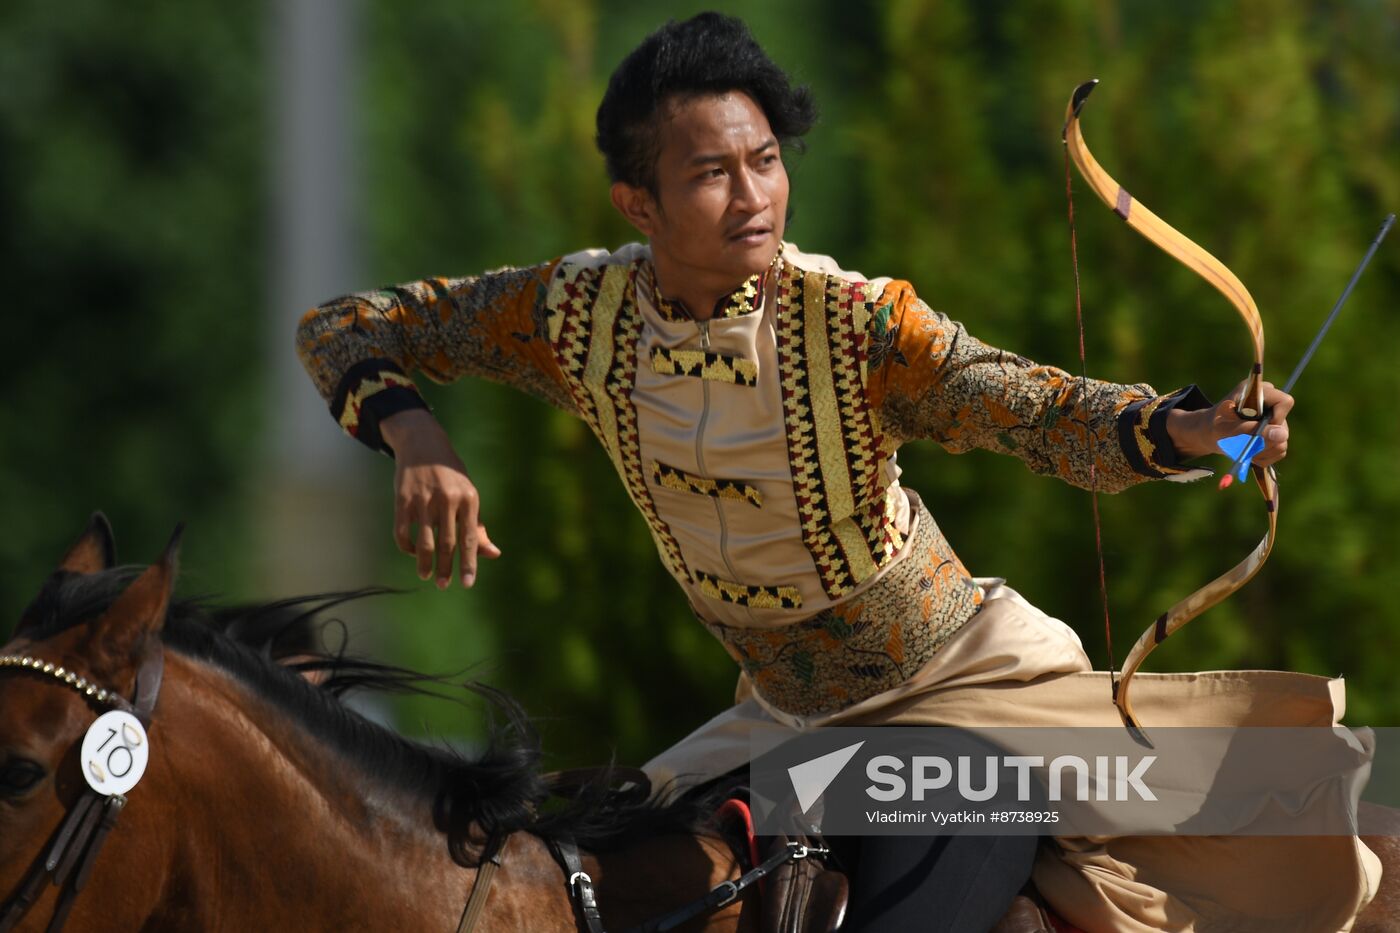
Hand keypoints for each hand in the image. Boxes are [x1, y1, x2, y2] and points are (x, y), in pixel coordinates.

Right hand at [380, 409, 500, 588]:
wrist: (423, 445)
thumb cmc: (452, 476)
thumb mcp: (469, 496)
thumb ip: (477, 527)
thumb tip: (493, 554)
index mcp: (469, 499)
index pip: (470, 538)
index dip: (469, 563)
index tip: (467, 583)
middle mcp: (447, 499)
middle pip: (447, 544)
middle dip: (445, 569)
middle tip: (443, 585)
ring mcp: (424, 500)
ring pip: (424, 542)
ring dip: (424, 563)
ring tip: (426, 575)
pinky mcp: (403, 500)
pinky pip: (403, 532)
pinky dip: (407, 547)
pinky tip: (413, 552)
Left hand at [1166, 380, 1292, 465]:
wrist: (1209, 434)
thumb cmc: (1214, 427)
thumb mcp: (1226, 429)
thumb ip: (1252, 430)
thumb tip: (1282, 435)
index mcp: (1257, 392)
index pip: (1284, 402)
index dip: (1276, 419)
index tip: (1256, 429)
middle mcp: (1269, 403)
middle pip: (1283, 426)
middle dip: (1262, 441)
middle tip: (1242, 444)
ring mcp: (1274, 418)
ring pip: (1282, 441)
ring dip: (1260, 452)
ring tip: (1241, 449)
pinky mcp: (1274, 433)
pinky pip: (1279, 451)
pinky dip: (1262, 457)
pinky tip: (1248, 453)